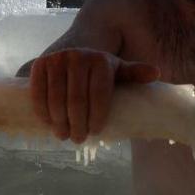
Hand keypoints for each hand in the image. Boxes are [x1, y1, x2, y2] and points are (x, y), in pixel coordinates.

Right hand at [30, 49, 159, 142]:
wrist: (75, 54)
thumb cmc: (101, 71)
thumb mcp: (119, 71)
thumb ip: (135, 74)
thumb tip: (156, 73)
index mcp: (101, 60)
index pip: (99, 94)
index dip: (97, 116)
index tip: (95, 131)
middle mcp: (78, 56)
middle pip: (77, 99)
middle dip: (77, 123)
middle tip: (78, 140)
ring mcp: (57, 59)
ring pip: (57, 98)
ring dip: (59, 121)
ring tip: (63, 135)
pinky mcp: (40, 64)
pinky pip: (38, 92)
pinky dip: (43, 110)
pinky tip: (48, 123)